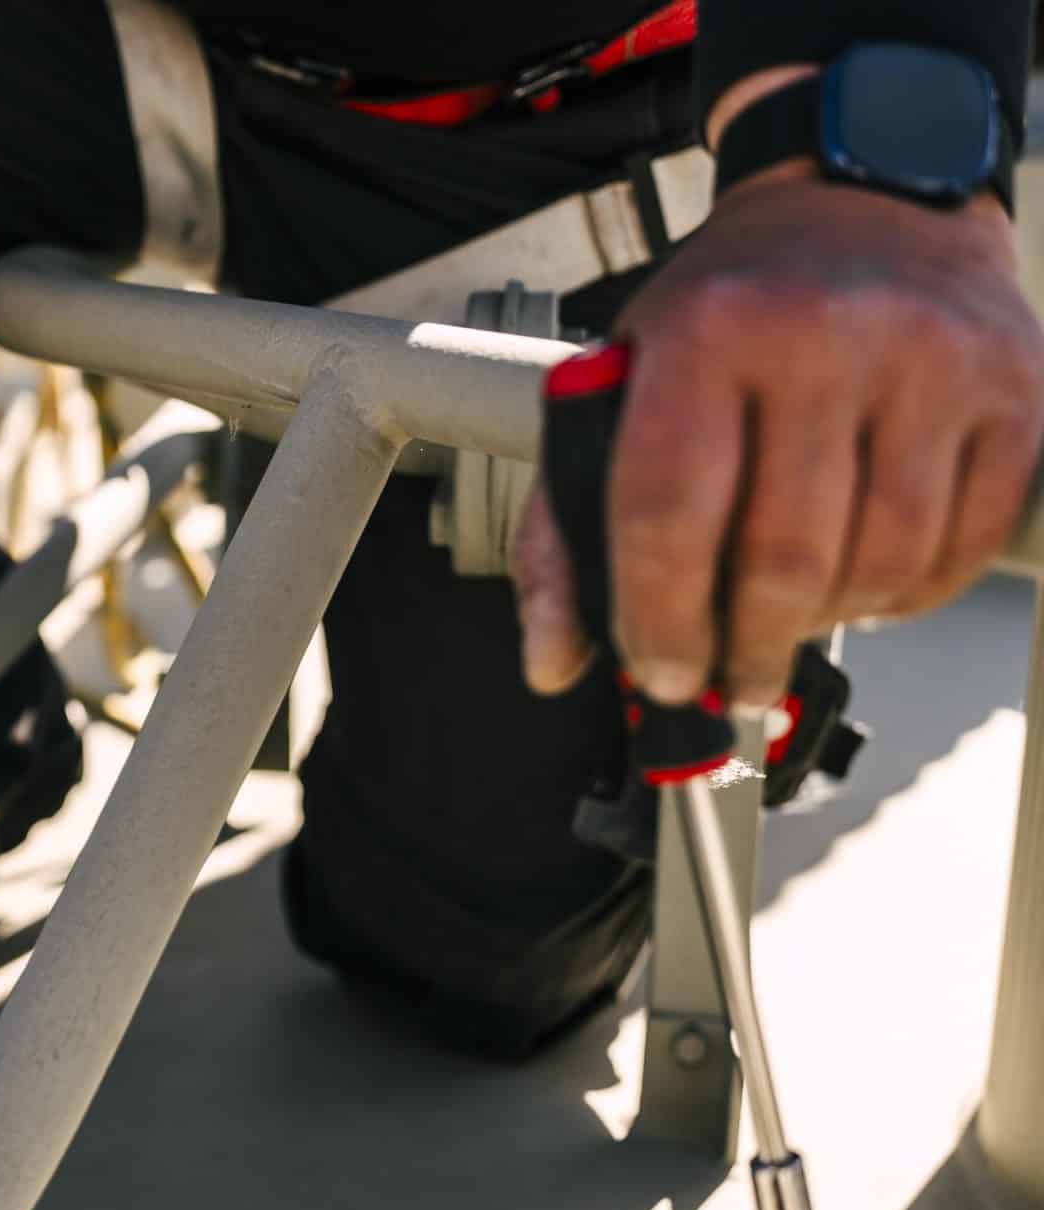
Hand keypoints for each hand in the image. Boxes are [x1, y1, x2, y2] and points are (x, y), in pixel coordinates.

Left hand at [514, 166, 1043, 705]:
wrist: (865, 194)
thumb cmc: (730, 306)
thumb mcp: (621, 383)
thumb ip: (567, 527)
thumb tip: (551, 661)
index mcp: (707, 332)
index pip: (668, 517)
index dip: (658, 622)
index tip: (658, 672)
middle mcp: (824, 336)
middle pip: (782, 558)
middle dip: (746, 647)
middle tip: (730, 676)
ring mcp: (931, 362)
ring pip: (880, 561)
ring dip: (830, 625)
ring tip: (795, 625)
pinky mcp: (1012, 390)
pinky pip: (961, 542)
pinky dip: (910, 595)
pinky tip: (868, 586)